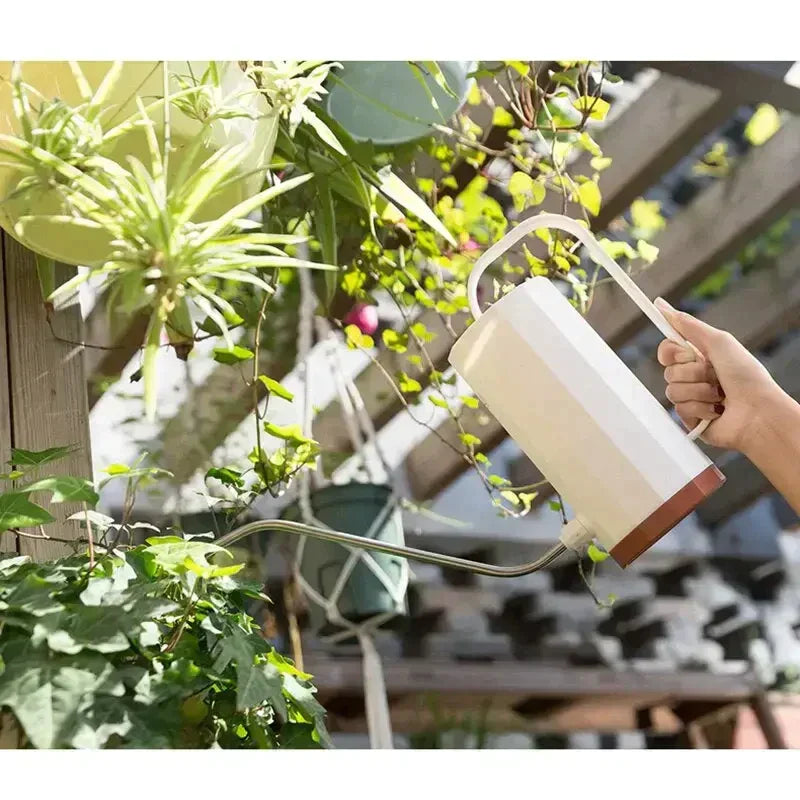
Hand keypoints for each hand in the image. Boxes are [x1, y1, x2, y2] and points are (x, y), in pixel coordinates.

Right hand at [654, 297, 778, 451]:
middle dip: (692, 373)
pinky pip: (679, 409)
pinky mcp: (691, 419)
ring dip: (698, 391)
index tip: (686, 353)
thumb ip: (687, 324)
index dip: (671, 352)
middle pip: (668, 371)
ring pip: (672, 391)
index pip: (667, 351)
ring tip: (719, 395)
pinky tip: (717, 410)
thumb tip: (660, 305)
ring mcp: (692, 399)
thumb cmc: (745, 375)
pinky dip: (700, 408)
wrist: (758, 411)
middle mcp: (694, 378)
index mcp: (699, 358)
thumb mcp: (718, 340)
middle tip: (713, 375)